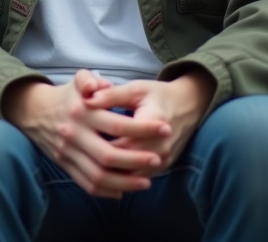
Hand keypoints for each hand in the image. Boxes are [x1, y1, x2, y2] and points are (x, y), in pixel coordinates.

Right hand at [2, 70, 170, 197]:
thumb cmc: (66, 96)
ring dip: (125, 182)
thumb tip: (101, 84)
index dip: (143, 129)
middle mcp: (74, 134)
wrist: (34, 112)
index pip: (116, 125)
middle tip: (157, 160)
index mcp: (82, 112)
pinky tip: (123, 191)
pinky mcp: (64, 165)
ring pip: (98, 175)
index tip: (164, 129)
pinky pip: (86, 184)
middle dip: (137, 160)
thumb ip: (90, 79)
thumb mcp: (78, 80)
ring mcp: (68, 153)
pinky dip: (106, 191)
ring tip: (146, 183)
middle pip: (109, 155)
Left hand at [83, 70, 214, 176]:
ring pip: (133, 176)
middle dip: (102, 160)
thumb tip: (87, 99)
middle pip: (126, 162)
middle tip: (80, 154)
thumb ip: (111, 94)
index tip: (80, 139)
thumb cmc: (157, 95)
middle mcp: (161, 146)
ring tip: (89, 163)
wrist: (187, 105)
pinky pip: (140, 178)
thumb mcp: (135, 89)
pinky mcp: (164, 166)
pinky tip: (105, 170)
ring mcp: (164, 159)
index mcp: (154, 123)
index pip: (122, 142)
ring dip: (112, 173)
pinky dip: (123, 177)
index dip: (99, 143)